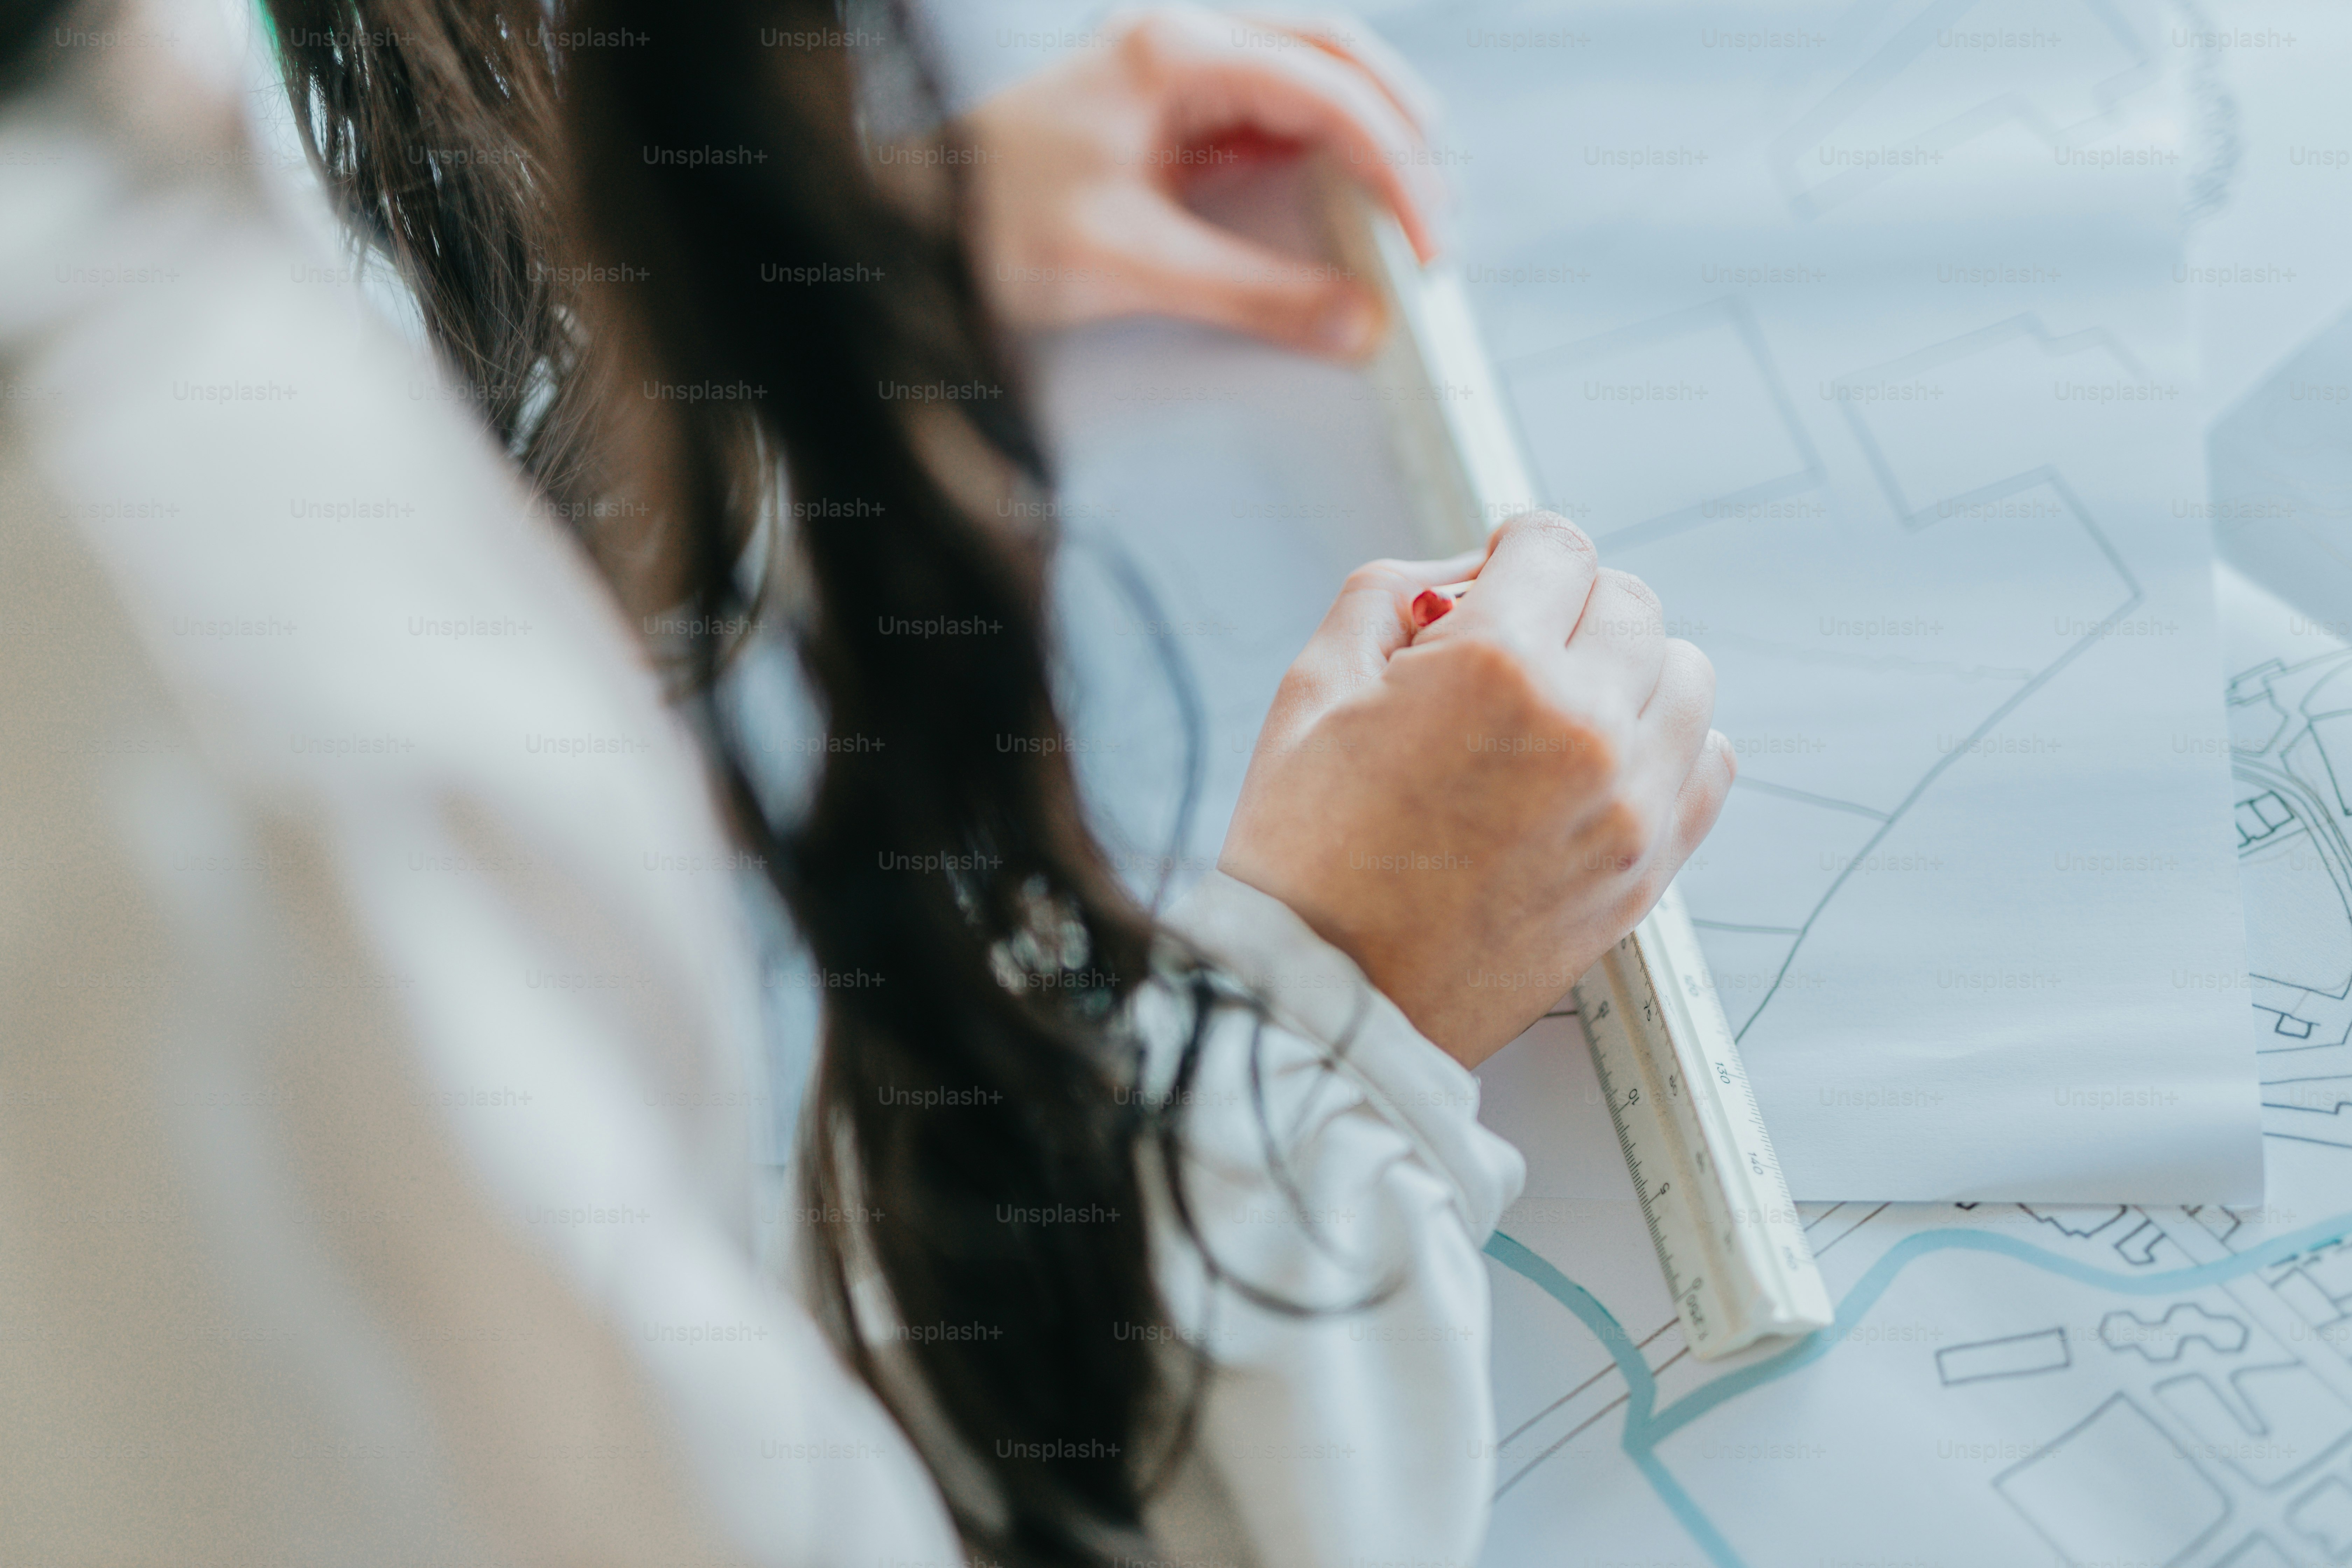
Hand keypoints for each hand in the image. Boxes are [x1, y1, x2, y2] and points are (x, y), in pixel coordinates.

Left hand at [963, 6, 1441, 358]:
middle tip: (1435, 210)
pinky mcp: (1164, 107)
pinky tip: (1335, 194)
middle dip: (1400, 126)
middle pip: (1335, 50)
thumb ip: (1254, 292)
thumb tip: (1353, 320)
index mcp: (1174, 50)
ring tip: (1404, 199)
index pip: (1328, 92)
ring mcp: (1172, 65)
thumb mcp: (1131, 265)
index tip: (1425, 241)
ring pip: (1307, 70)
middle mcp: (1180, 37)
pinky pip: (1264, 109)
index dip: (1394, 168)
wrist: (906, 224)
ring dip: (1364, 128)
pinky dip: (1313, 147)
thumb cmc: (990, 222)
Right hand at [1217, 515, 1735, 1068]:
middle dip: (1567, 607)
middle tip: (1508, 651)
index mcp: (1496, 668)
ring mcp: (1629, 805)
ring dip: (1628, 669)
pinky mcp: (1647, 870)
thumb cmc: (1305, 856)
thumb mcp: (1311, 686)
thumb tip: (1465, 573)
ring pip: (1684, 674)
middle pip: (1629, 602)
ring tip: (1559, 707)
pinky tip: (1603, 761)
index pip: (1556, 545)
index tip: (1492, 580)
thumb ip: (1391, 596)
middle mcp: (1584, 728)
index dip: (1513, 551)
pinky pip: (1708, 763)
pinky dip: (1669, 744)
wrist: (1329, 1000)